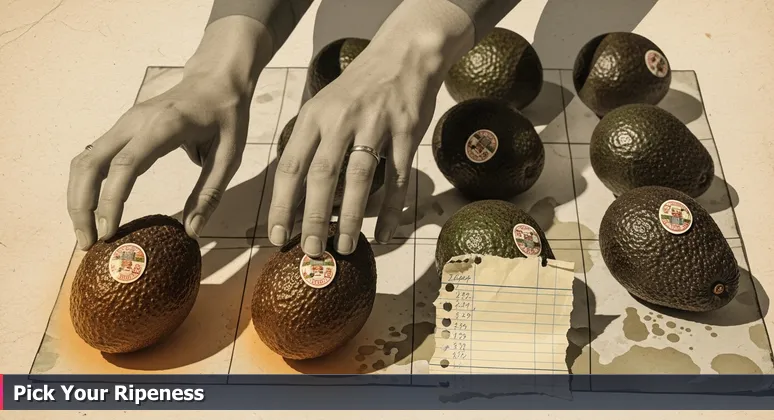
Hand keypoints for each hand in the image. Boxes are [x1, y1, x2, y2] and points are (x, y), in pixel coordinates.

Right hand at [67, 72, 249, 249]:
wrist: (216, 78)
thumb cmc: (226, 115)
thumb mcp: (230, 156)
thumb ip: (210, 193)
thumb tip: (191, 232)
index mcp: (164, 127)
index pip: (125, 165)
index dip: (111, 200)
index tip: (108, 231)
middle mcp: (134, 122)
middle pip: (89, 163)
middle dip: (82, 205)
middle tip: (89, 243)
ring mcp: (124, 123)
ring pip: (84, 160)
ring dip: (79, 198)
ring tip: (88, 233)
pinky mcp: (122, 128)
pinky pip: (93, 157)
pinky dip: (87, 186)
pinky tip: (95, 211)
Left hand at [267, 42, 442, 257]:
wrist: (403, 55)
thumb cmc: (358, 89)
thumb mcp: (324, 107)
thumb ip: (311, 145)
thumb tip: (296, 196)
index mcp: (314, 117)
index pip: (290, 166)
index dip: (281, 204)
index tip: (276, 235)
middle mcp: (341, 120)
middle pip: (321, 175)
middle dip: (313, 217)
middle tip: (311, 250)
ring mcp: (375, 124)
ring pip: (359, 177)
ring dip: (350, 216)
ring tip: (344, 245)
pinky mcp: (406, 130)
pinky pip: (397, 176)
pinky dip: (391, 208)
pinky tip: (384, 233)